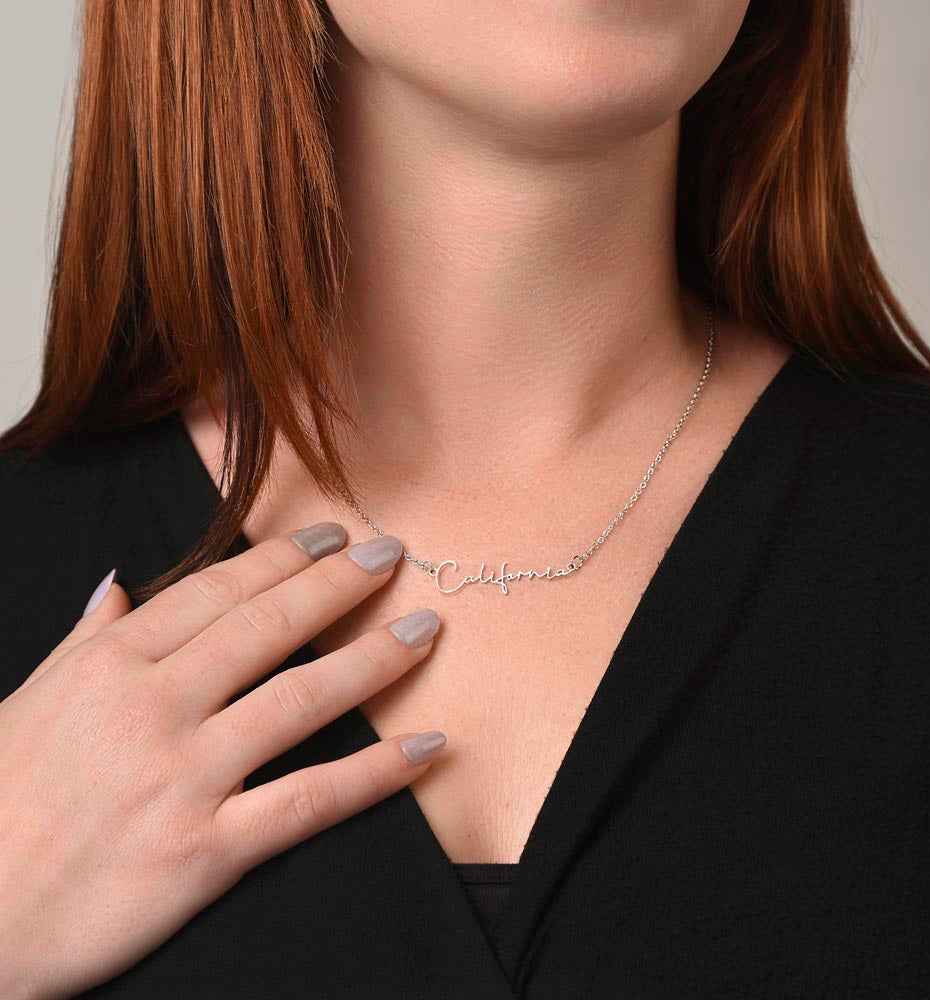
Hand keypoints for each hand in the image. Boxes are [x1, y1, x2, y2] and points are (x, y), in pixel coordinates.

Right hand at [0, 523, 445, 999]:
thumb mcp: (27, 704)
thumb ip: (84, 640)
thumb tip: (117, 583)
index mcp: (110, 665)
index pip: (215, 592)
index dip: (282, 559)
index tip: (331, 537)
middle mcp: (152, 708)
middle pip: (267, 629)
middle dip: (338, 585)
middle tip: (392, 556)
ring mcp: (183, 777)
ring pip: (301, 700)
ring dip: (374, 660)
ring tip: (426, 630)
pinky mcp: (205, 850)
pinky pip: (308, 800)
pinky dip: (376, 773)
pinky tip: (426, 746)